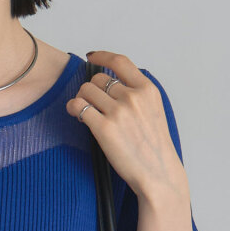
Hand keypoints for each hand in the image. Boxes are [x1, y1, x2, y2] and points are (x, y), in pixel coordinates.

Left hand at [65, 51, 186, 198]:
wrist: (157, 173)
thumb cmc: (154, 147)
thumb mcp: (154, 111)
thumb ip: (137, 95)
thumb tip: (111, 84)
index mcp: (147, 90)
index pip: (120, 62)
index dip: (102, 56)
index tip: (92, 57)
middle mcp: (133, 97)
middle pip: (98, 79)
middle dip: (91, 89)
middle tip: (92, 104)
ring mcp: (118, 112)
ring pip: (85, 91)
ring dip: (81, 100)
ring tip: (86, 113)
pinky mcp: (103, 128)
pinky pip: (78, 106)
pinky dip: (73, 108)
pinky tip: (78, 116)